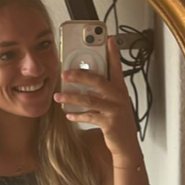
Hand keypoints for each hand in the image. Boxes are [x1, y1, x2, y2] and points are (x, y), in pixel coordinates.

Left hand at [54, 35, 138, 154]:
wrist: (126, 145)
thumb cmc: (118, 121)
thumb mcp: (113, 103)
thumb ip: (102, 91)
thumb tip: (81, 81)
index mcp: (120, 89)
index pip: (117, 67)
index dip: (113, 53)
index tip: (108, 39)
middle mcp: (119, 97)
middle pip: (98, 81)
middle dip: (80, 75)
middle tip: (64, 73)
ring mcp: (115, 110)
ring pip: (90, 100)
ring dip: (71, 97)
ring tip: (58, 96)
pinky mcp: (110, 123)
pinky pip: (89, 117)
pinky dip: (77, 115)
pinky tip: (68, 114)